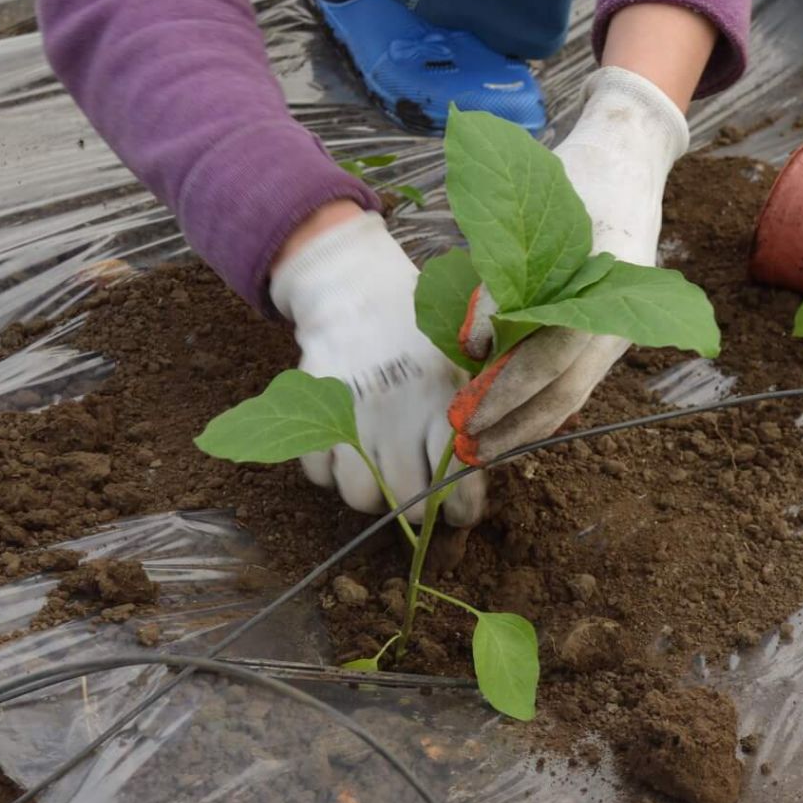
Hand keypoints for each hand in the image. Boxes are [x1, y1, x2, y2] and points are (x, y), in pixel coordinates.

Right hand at [270, 210, 485, 525]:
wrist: (354, 289)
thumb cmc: (417, 334)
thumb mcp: (459, 360)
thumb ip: (476, 410)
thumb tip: (489, 466)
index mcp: (440, 401)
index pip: (458, 484)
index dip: (463, 511)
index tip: (463, 513)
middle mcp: (397, 415)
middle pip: (408, 502)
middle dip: (419, 507)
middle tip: (421, 494)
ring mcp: (351, 416)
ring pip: (361, 497)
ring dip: (373, 492)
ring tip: (382, 470)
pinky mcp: (312, 412)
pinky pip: (318, 475)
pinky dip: (331, 472)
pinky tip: (347, 451)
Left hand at [448, 65, 690, 464]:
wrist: (628, 161)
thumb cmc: (579, 178)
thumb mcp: (536, 213)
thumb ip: (502, 281)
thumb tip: (472, 346)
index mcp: (610, 292)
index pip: (553, 355)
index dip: (507, 388)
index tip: (466, 410)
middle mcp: (618, 321)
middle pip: (565, 392)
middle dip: (512, 424)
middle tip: (466, 445)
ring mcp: (615, 331)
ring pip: (571, 395)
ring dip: (524, 424)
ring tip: (481, 445)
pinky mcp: (603, 334)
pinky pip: (572, 380)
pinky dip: (537, 404)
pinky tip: (505, 420)